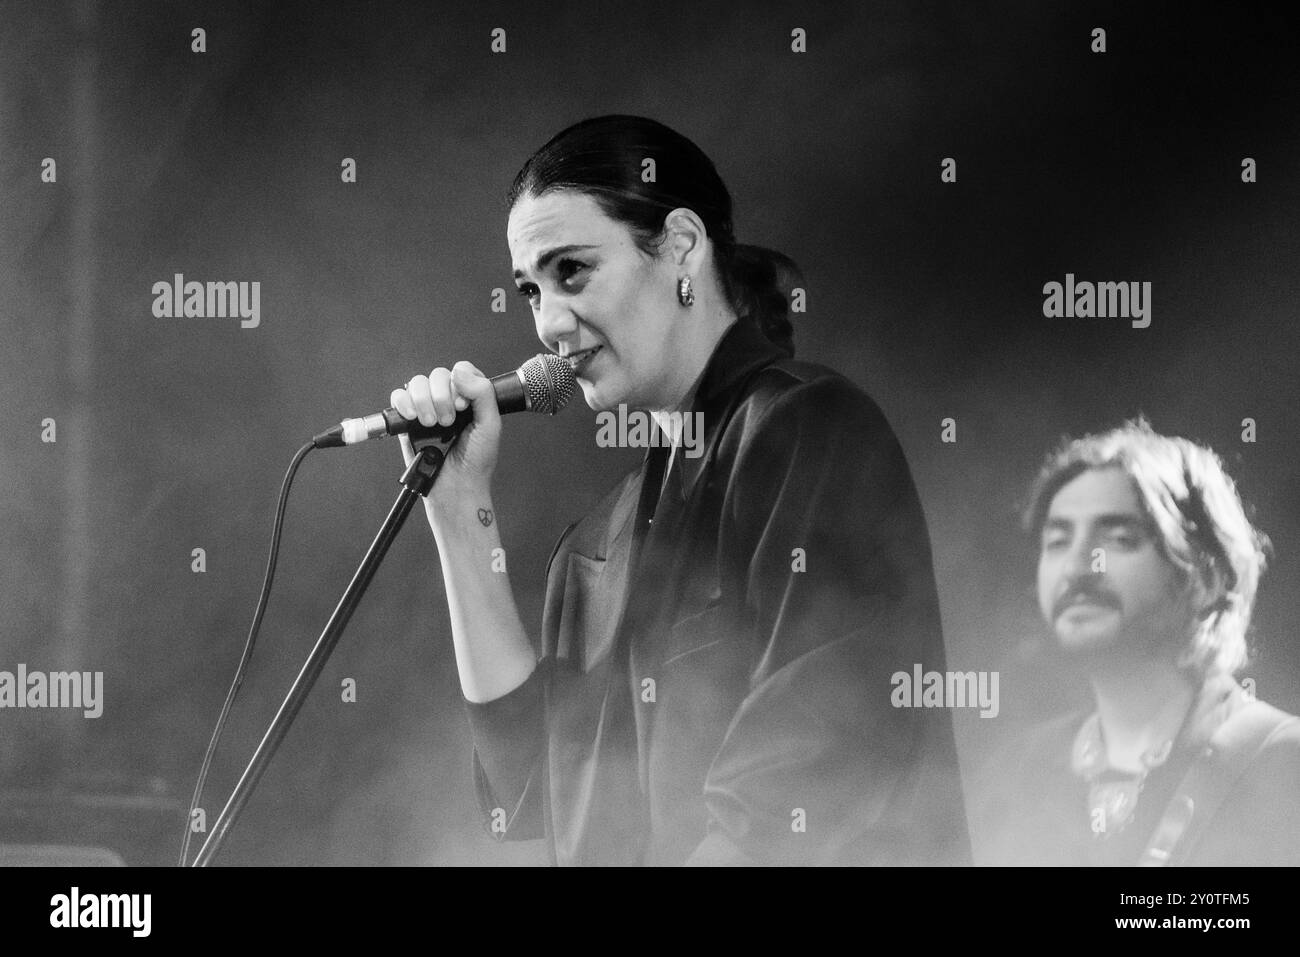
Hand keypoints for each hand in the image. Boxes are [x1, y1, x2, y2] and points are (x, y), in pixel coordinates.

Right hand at [390, 361, 501, 516]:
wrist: (456, 486)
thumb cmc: (477, 460)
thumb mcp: (490, 424)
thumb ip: (483, 393)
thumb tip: (459, 372)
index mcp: (470, 397)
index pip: (461, 370)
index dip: (460, 384)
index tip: (464, 407)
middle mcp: (448, 400)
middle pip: (437, 374)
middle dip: (442, 397)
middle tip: (448, 421)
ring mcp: (427, 408)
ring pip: (417, 383)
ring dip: (424, 401)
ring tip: (432, 424)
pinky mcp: (407, 421)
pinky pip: (398, 398)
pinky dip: (403, 403)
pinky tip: (414, 418)